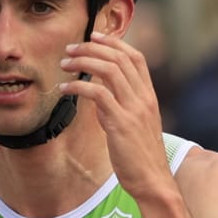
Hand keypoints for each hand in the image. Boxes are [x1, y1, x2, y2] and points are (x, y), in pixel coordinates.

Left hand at [60, 31, 172, 198]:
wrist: (153, 181)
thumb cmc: (141, 157)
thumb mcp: (133, 126)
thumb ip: (118, 107)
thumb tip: (98, 97)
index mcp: (149, 96)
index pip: (135, 57)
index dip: (114, 43)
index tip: (94, 36)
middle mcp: (144, 98)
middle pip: (119, 58)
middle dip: (92, 48)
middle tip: (70, 49)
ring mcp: (134, 109)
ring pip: (109, 70)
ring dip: (83, 62)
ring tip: (64, 64)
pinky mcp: (121, 123)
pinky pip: (98, 94)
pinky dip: (79, 85)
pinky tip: (65, 88)